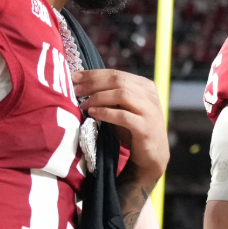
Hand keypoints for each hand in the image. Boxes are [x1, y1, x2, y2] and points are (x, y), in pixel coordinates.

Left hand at [73, 69, 169, 187]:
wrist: (152, 154)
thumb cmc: (133, 130)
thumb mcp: (124, 108)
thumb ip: (111, 96)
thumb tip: (83, 86)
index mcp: (145, 86)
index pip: (116, 73)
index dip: (94, 74)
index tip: (75, 77)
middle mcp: (149, 95)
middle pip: (118, 81)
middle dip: (93, 84)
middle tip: (76, 90)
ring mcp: (149, 110)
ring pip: (121, 94)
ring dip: (98, 97)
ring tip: (83, 104)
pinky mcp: (145, 127)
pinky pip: (123, 116)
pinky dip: (105, 112)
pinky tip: (92, 113)